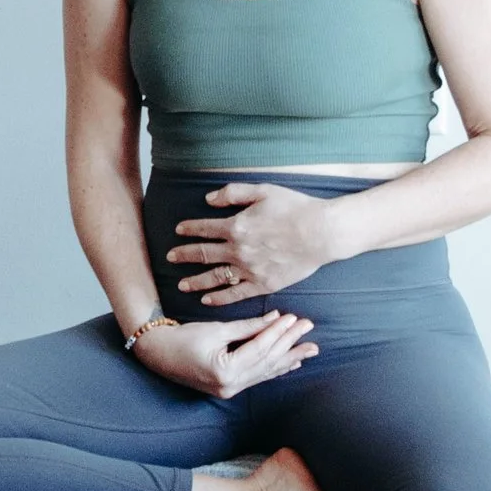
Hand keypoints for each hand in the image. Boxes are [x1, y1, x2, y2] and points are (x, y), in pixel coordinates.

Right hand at [133, 311, 319, 401]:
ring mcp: (229, 390)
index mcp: (225, 371)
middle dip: (290, 344)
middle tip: (309, 329)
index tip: (294, 317)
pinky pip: (257, 377)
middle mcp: (229, 386)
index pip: (260, 349)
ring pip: (266, 372)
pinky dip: (274, 368)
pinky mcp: (229, 387)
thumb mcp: (216, 329)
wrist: (157, 353)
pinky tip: (291, 363)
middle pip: (267, 362)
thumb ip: (248, 327)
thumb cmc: (181, 338)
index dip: (278, 332)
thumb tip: (276, 318)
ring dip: (288, 358)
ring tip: (310, 349)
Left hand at [164, 183, 340, 308]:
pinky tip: (207, 300)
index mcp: (236, 226)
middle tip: (170, 257)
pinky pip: (236, 294)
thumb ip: (233, 193)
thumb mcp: (262, 191)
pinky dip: (220, 298)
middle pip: (203, 254)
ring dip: (195, 281)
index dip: (189, 229)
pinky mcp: (263, 285)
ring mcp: (249, 270)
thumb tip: (208, 199)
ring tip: (181, 284)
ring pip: (215, 277)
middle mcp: (238, 250)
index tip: (178, 231)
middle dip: (184, 255)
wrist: (321, 233)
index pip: (204, 229)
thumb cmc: (295, 208)